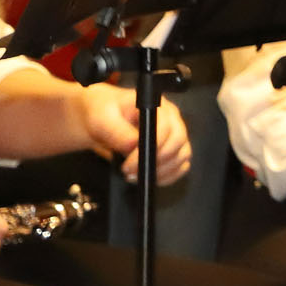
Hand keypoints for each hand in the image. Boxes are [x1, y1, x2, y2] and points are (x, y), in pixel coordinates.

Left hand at [74, 82, 192, 186]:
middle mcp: (170, 119)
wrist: (103, 119)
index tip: (129, 164)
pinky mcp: (173, 150)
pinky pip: (182, 166)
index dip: (151, 149)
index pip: (166, 128)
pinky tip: (149, 177)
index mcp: (156, 107)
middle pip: (178, 144)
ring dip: (161, 172)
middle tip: (130, 172)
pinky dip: (169, 176)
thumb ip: (117, 131)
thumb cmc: (104, 113)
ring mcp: (174, 135)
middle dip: (155, 163)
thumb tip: (133, 144)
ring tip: (135, 175)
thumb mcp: (102, 119)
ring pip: (182, 156)